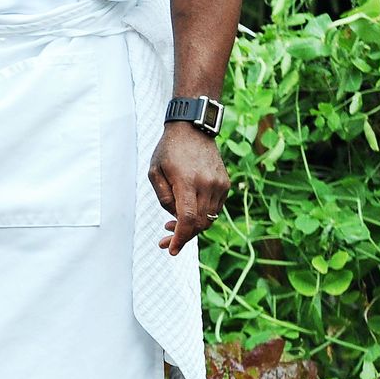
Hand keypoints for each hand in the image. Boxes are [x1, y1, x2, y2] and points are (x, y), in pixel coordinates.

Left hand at [147, 123, 229, 255]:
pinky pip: (214, 209)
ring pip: (208, 219)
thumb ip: (163, 197)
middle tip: (165, 242)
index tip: (171, 250)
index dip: (180, 238)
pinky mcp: (225, 183)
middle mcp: (207, 184)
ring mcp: (219, 184)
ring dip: (191, 228)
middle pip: (198, 223)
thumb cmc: (169, 150)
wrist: (193, 128)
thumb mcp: (155, 172)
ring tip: (172, 226)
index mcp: (187, 181)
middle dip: (183, 237)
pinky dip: (201, 217)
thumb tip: (174, 217)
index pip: (186, 219)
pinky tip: (187, 214)